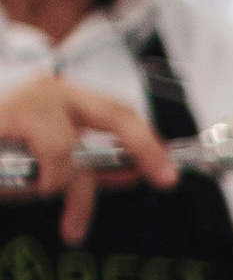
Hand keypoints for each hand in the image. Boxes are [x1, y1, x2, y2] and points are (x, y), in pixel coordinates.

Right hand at [0, 74, 175, 244]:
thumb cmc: (4, 161)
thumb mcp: (53, 168)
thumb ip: (91, 167)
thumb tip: (136, 171)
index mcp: (64, 100)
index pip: (119, 112)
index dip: (147, 141)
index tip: (169, 173)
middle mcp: (51, 90)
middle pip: (116, 112)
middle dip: (145, 146)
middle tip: (167, 179)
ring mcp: (30, 98)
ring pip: (75, 148)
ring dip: (63, 182)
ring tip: (36, 189)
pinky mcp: (12, 113)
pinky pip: (52, 155)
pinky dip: (44, 179)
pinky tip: (19, 181)